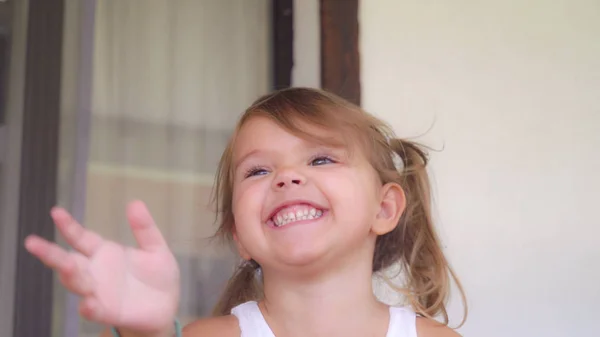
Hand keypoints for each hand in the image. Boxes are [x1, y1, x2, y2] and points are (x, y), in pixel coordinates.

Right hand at [24, 200, 179, 333]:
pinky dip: (90, 308)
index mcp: (104, 252)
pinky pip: (95, 310)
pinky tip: (88, 303)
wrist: (167, 306)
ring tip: (65, 265)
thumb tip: (135, 203)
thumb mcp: (155, 248)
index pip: (80, 238)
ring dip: (69, 276)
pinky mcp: (109, 311)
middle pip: (68, 261)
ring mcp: (99, 292)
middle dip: (51, 253)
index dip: (68, 226)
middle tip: (32, 242)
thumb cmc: (157, 275)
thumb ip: (144, 229)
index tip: (56, 212)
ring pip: (77, 284)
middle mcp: (95, 272)